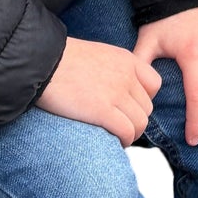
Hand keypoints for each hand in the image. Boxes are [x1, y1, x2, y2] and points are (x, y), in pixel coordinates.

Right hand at [36, 36, 161, 145]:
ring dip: (131, 134)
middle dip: (136, 120)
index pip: (155, 84)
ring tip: (117, 137)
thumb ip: (114, 70)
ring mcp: (116, 93)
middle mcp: (126, 75)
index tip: (129, 108)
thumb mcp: (98, 55)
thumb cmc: (63, 60)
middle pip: (147, 108)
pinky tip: (113, 142)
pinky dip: (123, 141)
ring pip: (140, 123)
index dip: (144, 100)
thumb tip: (117, 91)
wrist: (43, 62)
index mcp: (126, 60)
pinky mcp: (102, 111)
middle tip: (120, 127)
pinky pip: (126, 131)